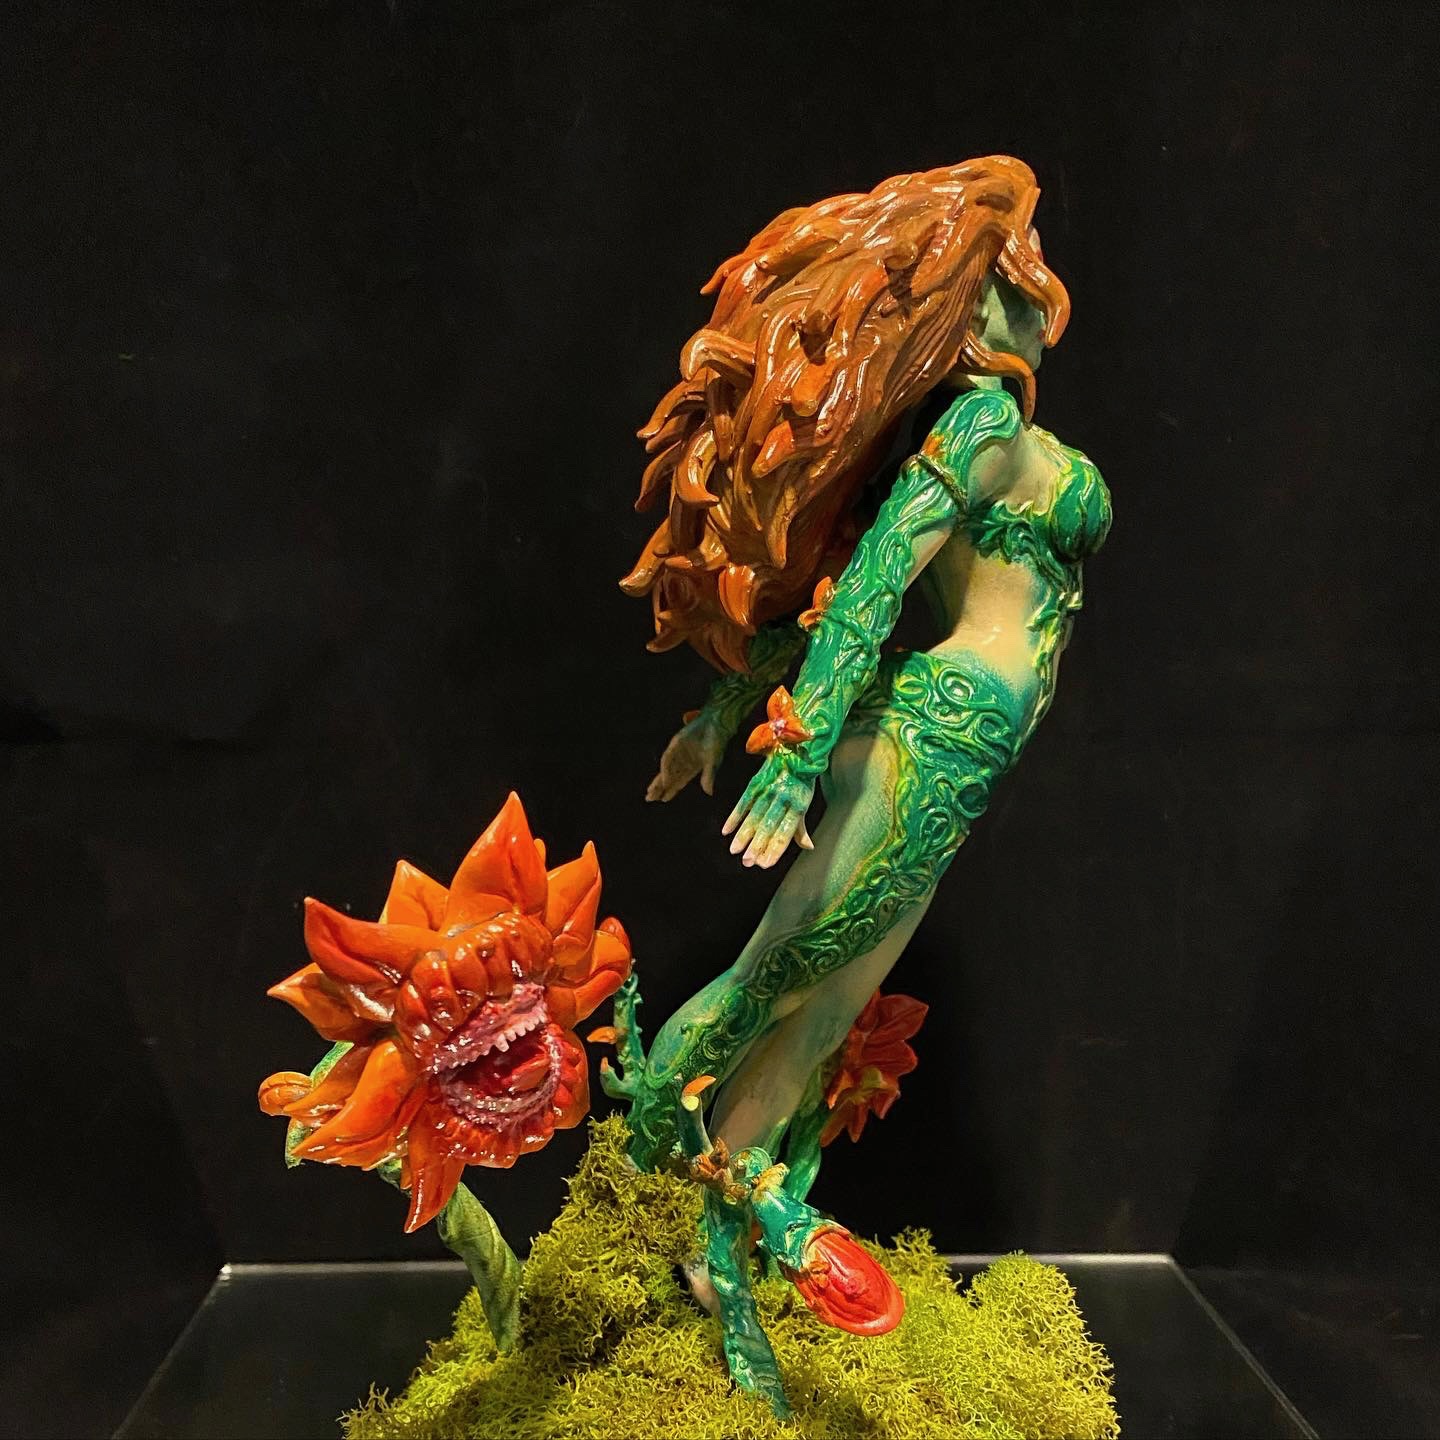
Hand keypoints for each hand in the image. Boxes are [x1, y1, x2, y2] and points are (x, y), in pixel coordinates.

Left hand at [645, 711, 728, 801]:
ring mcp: (678, 752)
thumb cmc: (716, 741)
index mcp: (692, 766)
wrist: (717, 723)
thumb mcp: (713, 762)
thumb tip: (709, 793)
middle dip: (660, 788)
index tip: (663, 799)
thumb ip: (709, 776)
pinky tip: (664, 778)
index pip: (678, 780)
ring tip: (650, 791)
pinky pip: (668, 758)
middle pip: (669, 777)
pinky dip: (666, 768)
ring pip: (665, 769)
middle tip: (649, 798)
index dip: (671, 790)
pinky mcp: (676, 743)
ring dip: (658, 780)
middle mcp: (683, 760)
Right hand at [722, 753, 815, 867]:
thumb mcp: (805, 802)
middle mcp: (782, 797)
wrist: (796, 749)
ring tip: (734, 851)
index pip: (785, 832)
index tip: (765, 864)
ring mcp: (768, 789)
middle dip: (757, 845)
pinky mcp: (756, 782)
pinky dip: (734, 816)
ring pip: (754, 815)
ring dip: (743, 834)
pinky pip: (743, 801)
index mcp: (798, 805)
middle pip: (768, 825)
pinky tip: (726, 831)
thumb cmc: (802, 781)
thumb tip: (809, 847)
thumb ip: (802, 826)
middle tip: (747, 862)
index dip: (775, 849)